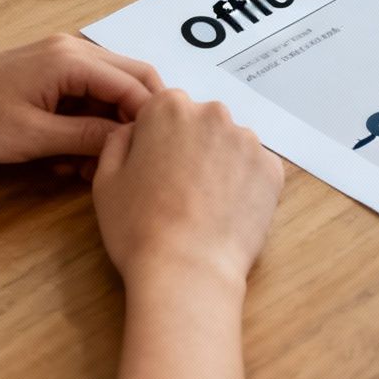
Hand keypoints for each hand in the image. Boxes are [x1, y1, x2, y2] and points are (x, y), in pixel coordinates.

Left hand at [0, 35, 160, 163]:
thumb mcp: (35, 137)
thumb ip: (90, 136)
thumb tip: (131, 140)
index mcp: (72, 59)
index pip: (137, 85)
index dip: (148, 121)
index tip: (150, 155)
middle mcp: (72, 51)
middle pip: (131, 81)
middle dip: (131, 123)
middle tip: (124, 160)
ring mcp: (60, 60)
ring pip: (109, 93)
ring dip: (106, 129)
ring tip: (84, 166)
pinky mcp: (48, 75)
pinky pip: (85, 98)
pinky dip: (85, 126)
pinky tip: (67, 156)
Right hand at [91, 90, 283, 286]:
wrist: (187, 270)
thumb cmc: (139, 227)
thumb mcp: (106, 180)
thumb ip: (118, 141)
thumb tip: (134, 131)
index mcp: (169, 108)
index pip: (163, 111)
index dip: (156, 141)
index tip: (154, 170)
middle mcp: (213, 114)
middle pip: (200, 125)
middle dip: (191, 148)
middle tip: (178, 191)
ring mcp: (248, 141)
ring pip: (230, 146)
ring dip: (219, 166)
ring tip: (203, 206)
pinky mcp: (272, 170)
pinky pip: (254, 170)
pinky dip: (243, 186)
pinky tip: (226, 213)